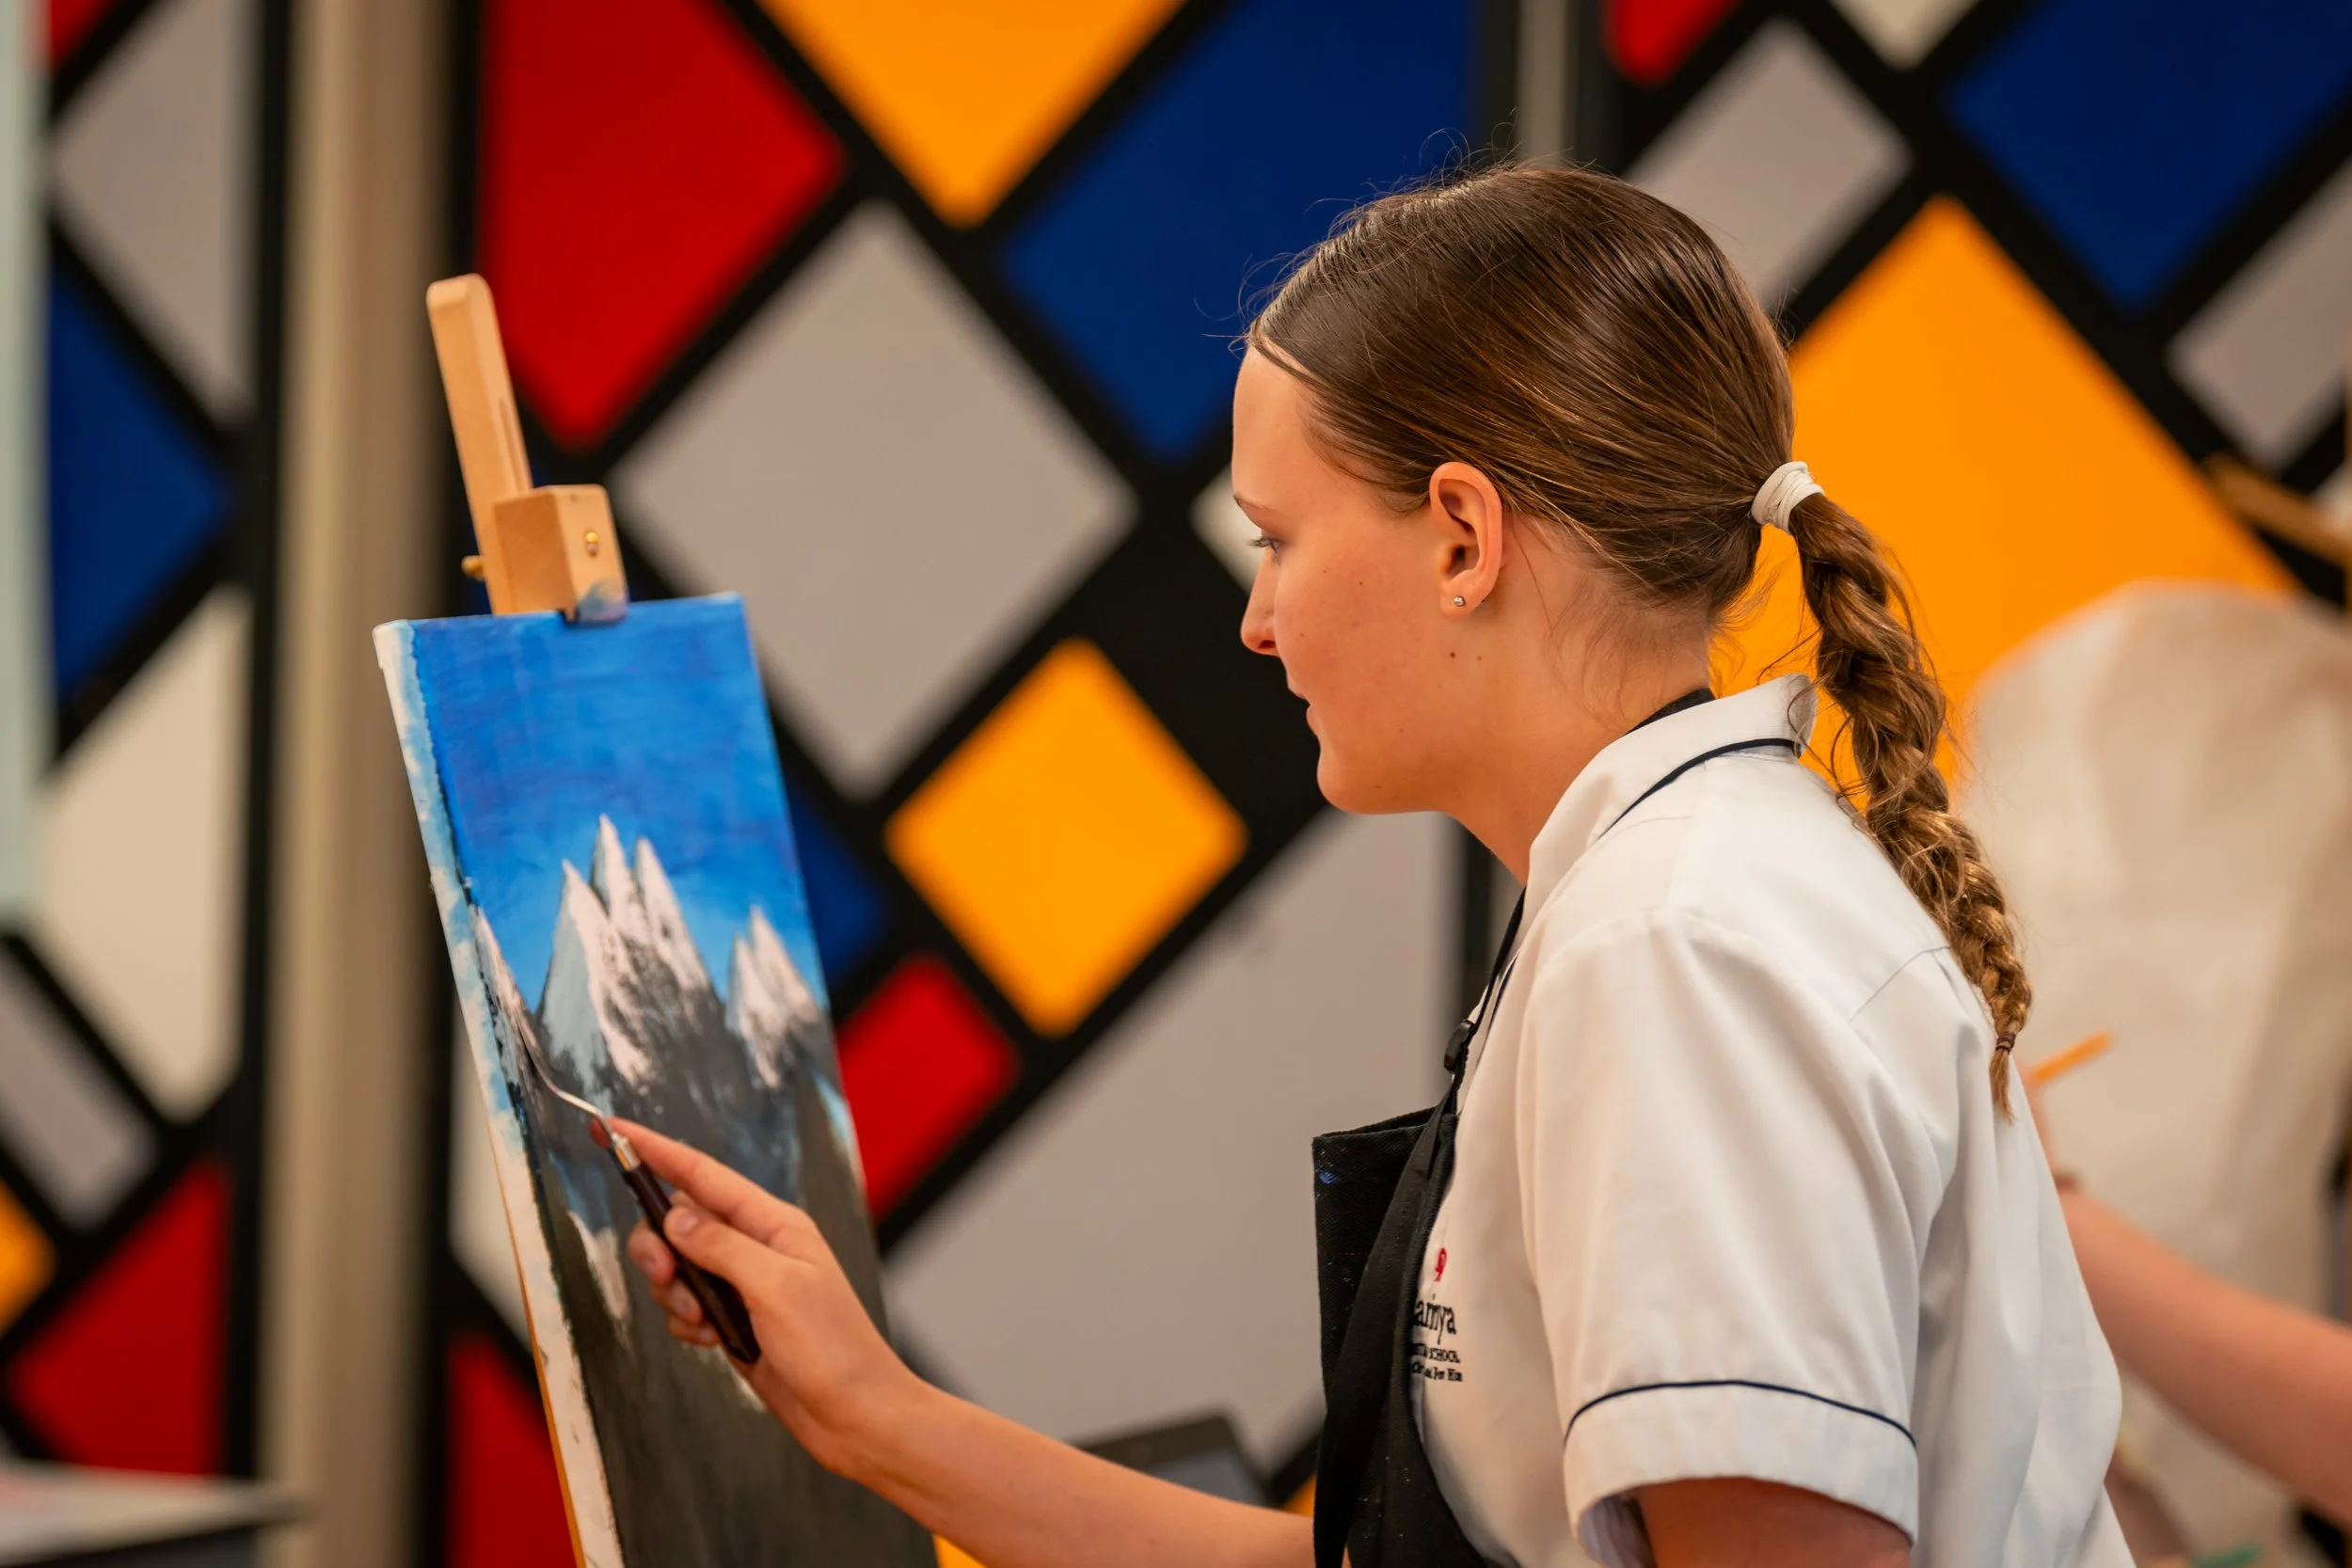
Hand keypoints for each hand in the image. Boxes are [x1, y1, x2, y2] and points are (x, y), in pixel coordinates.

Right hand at [614, 1118, 921, 1481]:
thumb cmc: (832, 1348)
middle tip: (664, 1276)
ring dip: (674, 1293)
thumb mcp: (775, 1287)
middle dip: (658, 1246)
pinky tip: (712, 1341)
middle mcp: (757, 1246)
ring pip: (677, 1267)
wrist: (854, 1414)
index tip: (611, 1130)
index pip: (702, 1175)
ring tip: (702, 1321)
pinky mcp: (734, 1320)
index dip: (655, 1151)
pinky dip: (686, 1323)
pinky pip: (686, 1306)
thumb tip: (674, 1217)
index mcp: (774, 1223)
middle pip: (679, 1222)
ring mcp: (744, 1284)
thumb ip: (720, 1247)